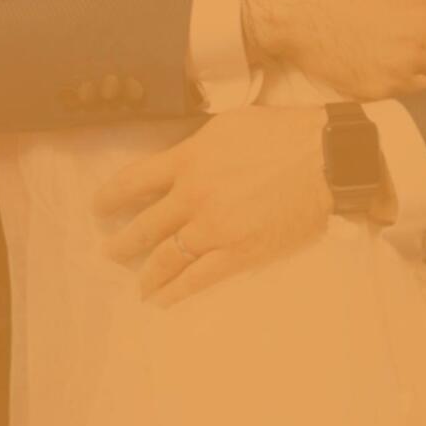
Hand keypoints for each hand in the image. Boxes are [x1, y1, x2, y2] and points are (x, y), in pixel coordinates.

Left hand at [94, 107, 332, 305]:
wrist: (326, 159)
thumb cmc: (282, 133)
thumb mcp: (228, 126)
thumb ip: (197, 146)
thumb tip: (181, 160)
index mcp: (188, 160)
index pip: (133, 181)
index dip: (110, 197)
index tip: (100, 208)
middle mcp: (193, 196)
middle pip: (144, 225)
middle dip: (122, 242)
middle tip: (110, 252)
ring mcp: (214, 228)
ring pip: (166, 258)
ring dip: (145, 273)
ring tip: (136, 284)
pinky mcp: (239, 253)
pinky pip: (198, 278)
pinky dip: (176, 291)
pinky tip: (163, 299)